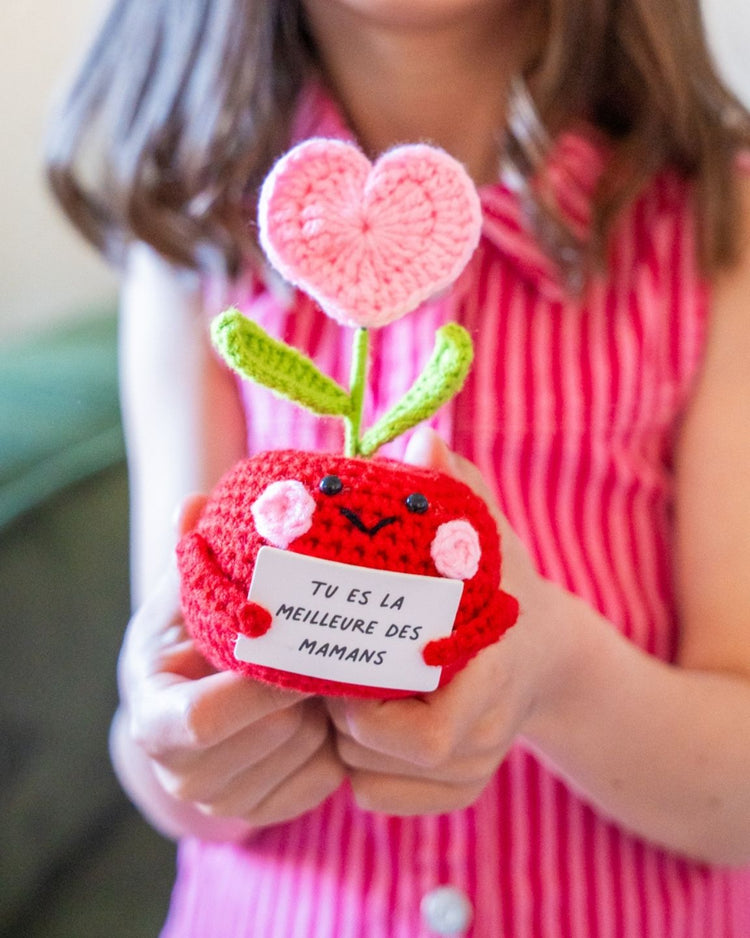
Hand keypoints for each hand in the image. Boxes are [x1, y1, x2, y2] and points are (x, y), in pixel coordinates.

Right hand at [115, 497, 345, 836]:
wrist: (189, 702)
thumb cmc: (189, 636)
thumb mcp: (183, 595)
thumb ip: (191, 553)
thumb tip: (194, 504)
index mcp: (153, 716)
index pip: (203, 718)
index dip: (257, 685)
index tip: (298, 642)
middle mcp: (180, 771)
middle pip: (271, 732)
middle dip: (304, 687)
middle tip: (325, 644)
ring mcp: (222, 800)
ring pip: (306, 754)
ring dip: (325, 711)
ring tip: (321, 674)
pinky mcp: (264, 813)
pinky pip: (326, 778)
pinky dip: (336, 742)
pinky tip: (324, 710)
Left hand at [326, 428, 558, 815]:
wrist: (546, 652)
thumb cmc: (505, 586)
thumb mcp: (488, 533)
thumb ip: (458, 488)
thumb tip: (424, 439)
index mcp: (491, 676)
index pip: (429, 738)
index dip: (369, 717)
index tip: (339, 672)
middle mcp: (486, 736)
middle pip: (383, 762)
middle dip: (339, 721)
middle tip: (319, 675)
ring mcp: (474, 771)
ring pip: (371, 783)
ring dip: (341, 744)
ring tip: (336, 692)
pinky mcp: (457, 791)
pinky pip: (379, 800)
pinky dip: (358, 771)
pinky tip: (360, 725)